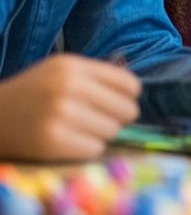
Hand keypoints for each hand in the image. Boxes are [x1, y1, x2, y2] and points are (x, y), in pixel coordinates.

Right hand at [0, 55, 140, 160]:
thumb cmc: (32, 95)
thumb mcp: (60, 72)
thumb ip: (96, 78)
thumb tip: (134, 94)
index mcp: (72, 66)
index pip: (129, 84)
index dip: (127, 98)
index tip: (115, 104)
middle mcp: (68, 87)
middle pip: (126, 110)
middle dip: (116, 119)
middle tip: (95, 120)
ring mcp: (60, 114)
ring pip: (112, 131)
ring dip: (99, 135)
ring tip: (76, 130)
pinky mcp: (53, 141)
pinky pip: (94, 149)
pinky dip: (85, 149)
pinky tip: (67, 142)